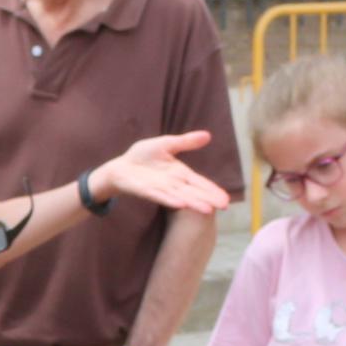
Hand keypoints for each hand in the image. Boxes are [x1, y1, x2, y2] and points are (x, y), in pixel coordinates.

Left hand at [96, 133, 229, 214]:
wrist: (120, 166)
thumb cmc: (142, 157)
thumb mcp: (166, 144)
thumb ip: (185, 142)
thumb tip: (208, 135)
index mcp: (179, 173)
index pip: (199, 182)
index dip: (212, 190)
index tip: (225, 199)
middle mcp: (173, 184)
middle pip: (193, 192)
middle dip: (208, 199)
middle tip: (224, 206)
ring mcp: (160, 189)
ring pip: (180, 197)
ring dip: (193, 203)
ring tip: (208, 209)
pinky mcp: (146, 191)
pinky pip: (160, 196)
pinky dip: (170, 199)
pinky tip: (181, 204)